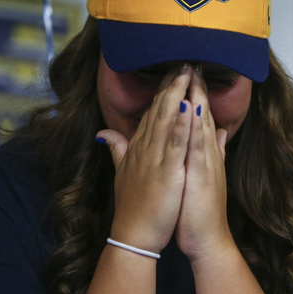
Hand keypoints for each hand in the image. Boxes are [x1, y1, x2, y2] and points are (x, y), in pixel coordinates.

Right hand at [97, 64, 194, 253]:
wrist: (134, 235)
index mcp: (141, 147)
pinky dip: (181, 124)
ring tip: (187, 70)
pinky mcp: (166, 171)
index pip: (153, 112)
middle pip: (159, 108)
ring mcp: (155, 158)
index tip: (175, 69)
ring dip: (177, 93)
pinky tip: (188, 106)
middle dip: (172, 82)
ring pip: (166, 119)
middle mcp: (146, 147)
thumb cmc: (134, 206)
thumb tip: (104, 132)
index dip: (164, 89)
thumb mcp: (123, 173)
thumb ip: (117, 149)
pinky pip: (175, 143)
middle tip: (184, 58)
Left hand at [175, 65, 231, 260]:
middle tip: (191, 61)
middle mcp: (209, 155)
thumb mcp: (206, 177)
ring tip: (193, 73)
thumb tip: (219, 135)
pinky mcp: (202, 174)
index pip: (200, 120)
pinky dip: (195, 125)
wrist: (209, 239)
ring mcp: (208, 163)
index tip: (189, 74)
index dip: (195, 96)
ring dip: (198, 98)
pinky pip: (198, 145)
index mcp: (206, 155)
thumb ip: (213, 154)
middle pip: (202, 116)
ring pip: (202, 125)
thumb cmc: (202, 211)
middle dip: (196, 88)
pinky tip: (191, 107)